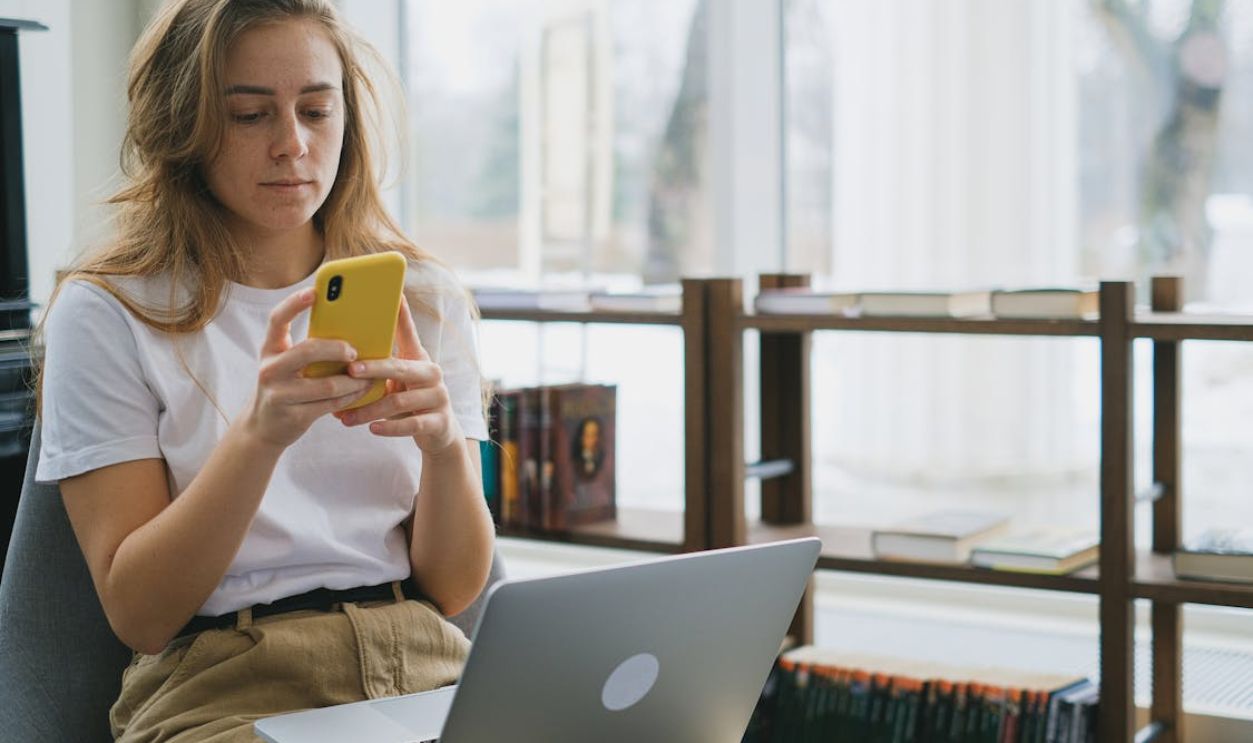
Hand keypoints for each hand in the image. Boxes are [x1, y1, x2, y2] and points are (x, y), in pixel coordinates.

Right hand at [244, 288, 374, 448]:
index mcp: (270, 349)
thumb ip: (309, 349)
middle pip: (307, 351)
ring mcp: (279, 394)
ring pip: (326, 384)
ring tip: (369, 375)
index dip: (294, 304)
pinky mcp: (293, 416)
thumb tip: (351, 330)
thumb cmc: (286, 386)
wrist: (264, 426)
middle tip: (354, 350)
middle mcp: (270, 369)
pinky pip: (330, 404)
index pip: (277, 319)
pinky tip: (362, 391)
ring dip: (354, 380)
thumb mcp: (288, 364)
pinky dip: (351, 397)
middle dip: (337, 348)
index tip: (315, 292)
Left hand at [334, 295, 462, 455]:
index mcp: (419, 358)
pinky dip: (390, 428)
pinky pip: (412, 425)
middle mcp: (432, 373)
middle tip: (350, 370)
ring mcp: (438, 398)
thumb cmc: (410, 400)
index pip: (409, 332)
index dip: (402, 314)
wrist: (439, 433)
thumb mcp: (398, 379)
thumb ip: (380, 365)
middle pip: (400, 367)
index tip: (394, 294)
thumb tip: (341, 349)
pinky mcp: (439, 422)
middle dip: (374, 368)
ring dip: (370, 409)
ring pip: (400, 401)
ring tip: (346, 416)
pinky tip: (372, 429)